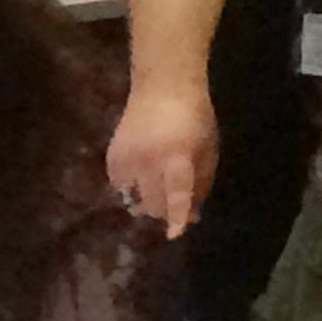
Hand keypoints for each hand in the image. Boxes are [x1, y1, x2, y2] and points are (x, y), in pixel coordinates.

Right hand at [106, 77, 217, 238]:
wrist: (163, 86)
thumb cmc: (194, 117)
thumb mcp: (208, 149)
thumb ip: (201, 184)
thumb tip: (192, 217)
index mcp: (177, 156)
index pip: (177, 193)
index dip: (177, 216)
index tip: (175, 234)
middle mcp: (149, 160)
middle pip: (155, 204)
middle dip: (167, 210)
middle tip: (175, 201)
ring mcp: (127, 158)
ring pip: (136, 200)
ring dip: (150, 200)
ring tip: (159, 184)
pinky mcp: (113, 158)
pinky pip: (122, 187)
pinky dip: (132, 188)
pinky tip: (142, 174)